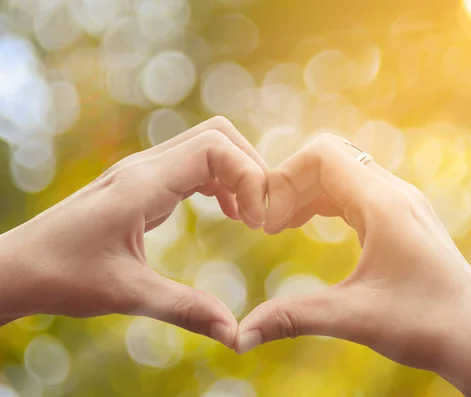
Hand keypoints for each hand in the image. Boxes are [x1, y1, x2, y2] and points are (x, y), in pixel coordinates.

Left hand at [0, 116, 266, 347]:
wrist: (17, 267)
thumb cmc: (62, 275)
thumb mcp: (127, 294)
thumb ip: (185, 308)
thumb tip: (235, 333)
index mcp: (143, 183)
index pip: (215, 148)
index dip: (248, 176)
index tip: (256, 221)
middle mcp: (146, 167)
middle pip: (217, 135)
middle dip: (250, 167)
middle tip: (262, 213)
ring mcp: (144, 172)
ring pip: (207, 146)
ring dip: (236, 173)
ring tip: (249, 216)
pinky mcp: (143, 185)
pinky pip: (194, 166)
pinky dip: (220, 181)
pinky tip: (227, 212)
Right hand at [236, 134, 470, 395]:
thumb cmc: (427, 326)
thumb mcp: (354, 318)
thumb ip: (292, 317)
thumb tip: (239, 336)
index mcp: (384, 204)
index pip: (322, 154)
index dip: (283, 177)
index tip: (265, 222)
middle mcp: (395, 193)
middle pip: (329, 158)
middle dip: (291, 184)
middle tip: (267, 226)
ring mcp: (402, 203)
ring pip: (342, 173)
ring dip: (306, 192)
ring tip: (280, 227)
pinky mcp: (403, 218)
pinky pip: (355, 191)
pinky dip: (325, 201)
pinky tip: (308, 226)